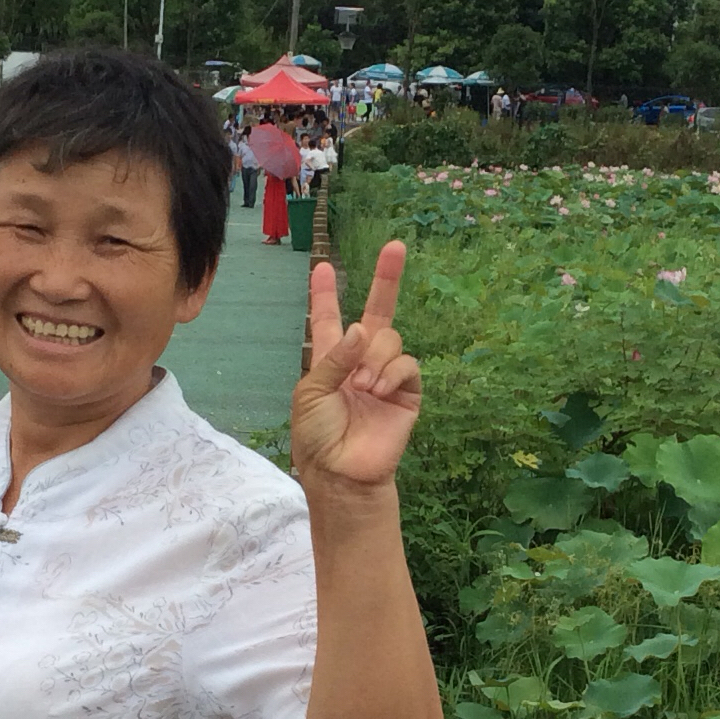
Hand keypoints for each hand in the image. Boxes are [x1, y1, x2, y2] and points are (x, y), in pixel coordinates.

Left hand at [290, 242, 420, 491]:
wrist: (343, 472)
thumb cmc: (318, 436)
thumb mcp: (312, 392)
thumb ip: (335, 356)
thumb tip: (362, 328)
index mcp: (330, 359)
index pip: (328, 319)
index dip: (326, 294)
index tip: (323, 267)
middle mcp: (360, 360)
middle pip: (376, 311)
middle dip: (387, 278)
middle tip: (396, 246)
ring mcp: (386, 374)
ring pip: (389, 338)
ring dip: (374, 357)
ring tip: (362, 386)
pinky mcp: (407, 391)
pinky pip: (406, 362)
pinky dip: (391, 372)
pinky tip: (378, 390)